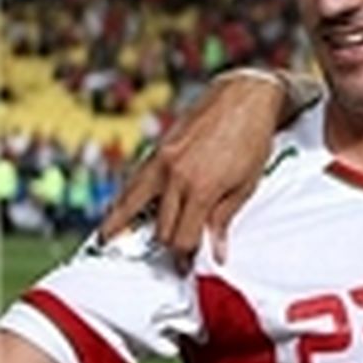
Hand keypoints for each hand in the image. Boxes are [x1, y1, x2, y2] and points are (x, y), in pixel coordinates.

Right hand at [99, 71, 286, 262]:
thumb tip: (217, 254)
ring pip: (131, 203)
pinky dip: (126, 198)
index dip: (185, 257)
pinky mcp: (158, 149)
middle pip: (160, 228)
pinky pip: (135, 180)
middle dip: (166, 248)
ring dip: (122, 224)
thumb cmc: (252, 140)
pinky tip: (122, 207)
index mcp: (201, 189)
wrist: (244, 98)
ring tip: (111, 240)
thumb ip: (225, 219)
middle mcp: (175, 177)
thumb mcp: (247, 184)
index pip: (183, 238)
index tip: (187, 265)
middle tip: (172, 259)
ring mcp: (162, 161)